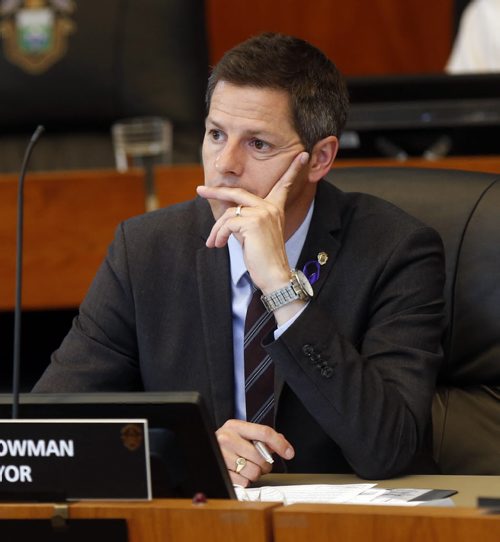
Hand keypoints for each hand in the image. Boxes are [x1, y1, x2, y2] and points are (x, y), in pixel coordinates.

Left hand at [197, 152, 308, 293]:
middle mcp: (270, 207)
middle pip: (237, 193)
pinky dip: (219, 235)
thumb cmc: (263, 258)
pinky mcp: (252, 222)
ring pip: (228, 213)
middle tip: (200, 190)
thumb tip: (225, 213)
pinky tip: (219, 245)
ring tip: (214, 242)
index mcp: (275, 208)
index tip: (302, 155)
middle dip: (215, 191)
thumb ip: (245, 219)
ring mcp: (262, 213)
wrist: (273, 275)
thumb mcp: (254, 234)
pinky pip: (226, 223)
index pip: (284, 185)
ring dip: (217, 230)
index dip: (293, 170)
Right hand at [216, 419, 294, 486]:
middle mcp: (227, 439)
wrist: (204, 448)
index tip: (289, 453)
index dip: (280, 443)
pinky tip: (239, 473)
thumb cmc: (226, 441)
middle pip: (260, 456)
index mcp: (235, 426)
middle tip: (260, 462)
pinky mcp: (221, 472)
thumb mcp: (241, 433)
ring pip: (254, 472)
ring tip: (247, 466)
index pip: (264, 432)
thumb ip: (262, 436)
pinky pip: (244, 482)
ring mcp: (222, 456)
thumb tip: (282, 443)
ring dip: (256, 473)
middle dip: (265, 463)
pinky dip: (245, 480)